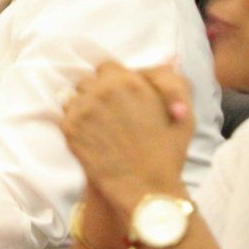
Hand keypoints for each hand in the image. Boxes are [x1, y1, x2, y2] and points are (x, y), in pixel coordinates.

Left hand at [62, 61, 193, 210]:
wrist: (145, 190)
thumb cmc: (167, 154)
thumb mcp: (182, 115)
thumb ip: (173, 83)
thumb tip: (170, 58)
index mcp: (129, 81)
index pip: (107, 67)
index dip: (113, 81)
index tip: (119, 97)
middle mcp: (103, 90)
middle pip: (88, 80)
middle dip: (97, 92)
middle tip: (110, 114)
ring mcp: (83, 108)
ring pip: (74, 95)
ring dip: (84, 105)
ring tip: (100, 126)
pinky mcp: (69, 127)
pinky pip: (66, 115)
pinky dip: (75, 122)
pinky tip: (91, 136)